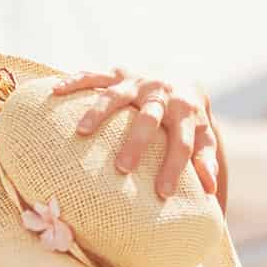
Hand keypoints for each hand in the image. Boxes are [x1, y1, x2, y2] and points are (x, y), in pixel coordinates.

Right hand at [52, 68, 222, 201]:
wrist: (181, 76)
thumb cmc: (188, 118)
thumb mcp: (202, 137)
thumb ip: (205, 161)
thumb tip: (210, 190)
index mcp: (184, 112)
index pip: (182, 143)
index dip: (175, 167)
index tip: (164, 193)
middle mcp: (161, 94)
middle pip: (149, 118)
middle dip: (136, 142)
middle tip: (122, 168)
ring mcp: (136, 82)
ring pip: (116, 96)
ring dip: (98, 112)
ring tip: (81, 133)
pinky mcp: (117, 73)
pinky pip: (93, 75)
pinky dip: (74, 81)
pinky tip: (56, 90)